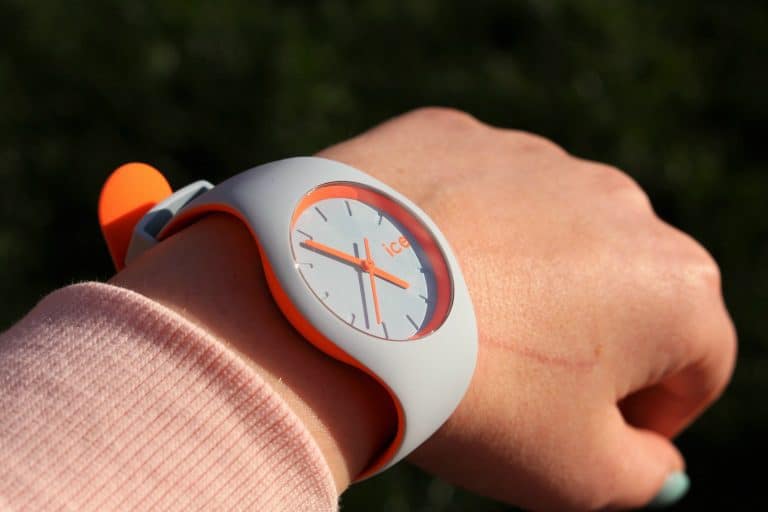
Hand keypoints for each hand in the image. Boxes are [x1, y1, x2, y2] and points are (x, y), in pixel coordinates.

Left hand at [317, 108, 736, 509]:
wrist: (337, 308)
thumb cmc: (473, 397)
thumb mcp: (576, 474)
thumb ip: (643, 473)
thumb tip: (655, 460)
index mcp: (673, 284)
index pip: (696, 361)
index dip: (653, 410)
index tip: (591, 433)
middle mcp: (618, 203)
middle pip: (623, 290)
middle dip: (588, 340)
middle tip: (514, 382)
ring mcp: (531, 157)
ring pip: (547, 235)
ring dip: (523, 278)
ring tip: (456, 324)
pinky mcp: (455, 134)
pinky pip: (471, 190)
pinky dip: (458, 228)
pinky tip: (417, 268)